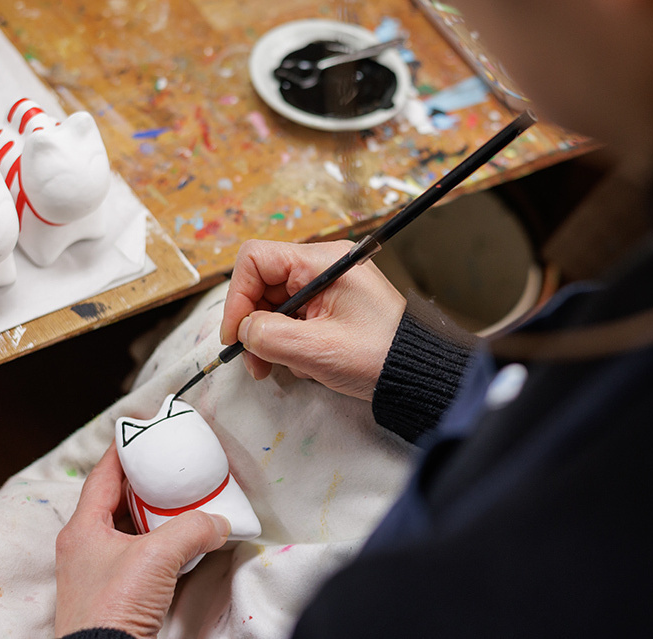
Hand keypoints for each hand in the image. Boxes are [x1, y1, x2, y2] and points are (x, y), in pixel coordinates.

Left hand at [54, 445, 230, 637]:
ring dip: (149, 516)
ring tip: (177, 504)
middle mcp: (83, 547)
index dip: (121, 450)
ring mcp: (94, 572)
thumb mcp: (159, 556)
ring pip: (123, 529)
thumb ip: (192, 529)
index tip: (138, 433)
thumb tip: (217, 522)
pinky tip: (175, 545)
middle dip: (142, 484)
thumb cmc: (114, 607)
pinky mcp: (109, 594)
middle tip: (166, 469)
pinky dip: (153, 544)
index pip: (102, 475)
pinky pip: (132, 555)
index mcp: (82, 528)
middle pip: (113, 500)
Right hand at [220, 239, 405, 400]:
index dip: (238, 297)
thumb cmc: (379, 356)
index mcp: (323, 262)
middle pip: (263, 284)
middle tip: (253, 362)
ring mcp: (327, 287)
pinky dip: (287, 342)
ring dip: (268, 338)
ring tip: (275, 368)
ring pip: (275, 305)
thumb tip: (243, 330)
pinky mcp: (330, 307)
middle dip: (252, 324)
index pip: (256, 260)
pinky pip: (293, 318)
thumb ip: (269, 336)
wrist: (417, 375)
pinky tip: (301, 363)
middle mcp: (323, 268)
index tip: (235, 335)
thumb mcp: (316, 349)